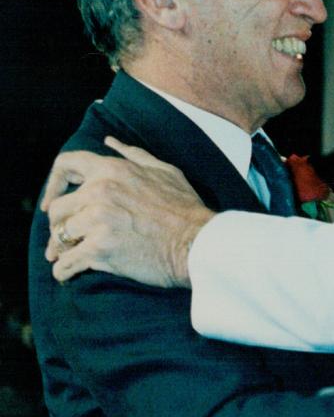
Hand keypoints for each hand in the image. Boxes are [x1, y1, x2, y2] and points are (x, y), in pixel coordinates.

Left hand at [42, 136, 213, 286]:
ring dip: (61, 250)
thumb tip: (109, 142)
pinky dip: (64, 271)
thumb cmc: (184, 208)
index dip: (53, 184)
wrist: (197, 242)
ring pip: (58, 237)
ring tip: (69, 257)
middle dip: (60, 225)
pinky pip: (65, 263)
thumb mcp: (165, 171)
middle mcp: (100, 191)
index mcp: (112, 170)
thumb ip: (134, 155)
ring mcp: (97, 220)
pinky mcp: (98, 249)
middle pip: (57, 209)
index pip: (66, 164)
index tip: (54, 202)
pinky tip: (69, 274)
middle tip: (67, 239)